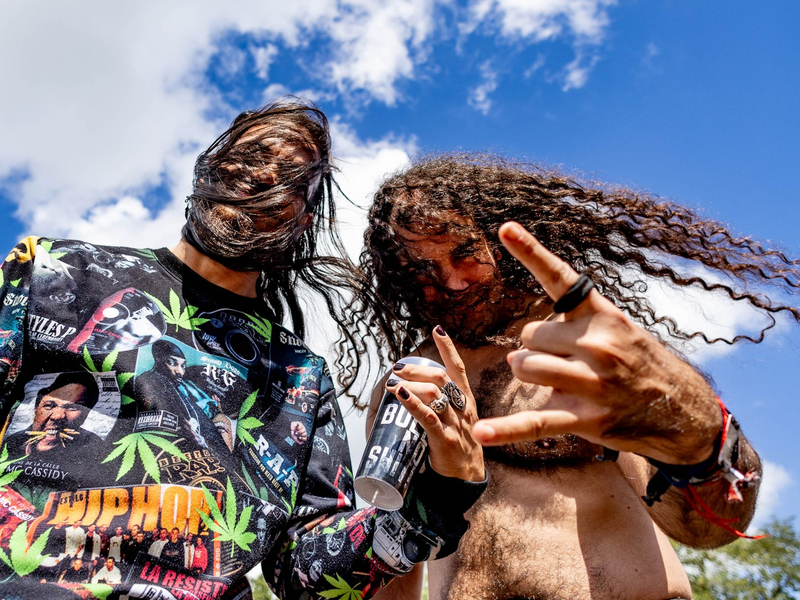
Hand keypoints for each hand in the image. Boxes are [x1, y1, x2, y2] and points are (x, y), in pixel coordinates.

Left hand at [385, 327, 484, 480]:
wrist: (467, 480)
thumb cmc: (458, 446)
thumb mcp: (456, 419)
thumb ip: (440, 403)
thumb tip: (410, 388)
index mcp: (466, 400)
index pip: (458, 368)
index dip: (448, 348)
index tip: (437, 329)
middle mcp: (463, 408)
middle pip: (440, 378)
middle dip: (416, 369)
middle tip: (396, 367)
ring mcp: (456, 424)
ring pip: (434, 394)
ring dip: (410, 384)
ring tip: (392, 382)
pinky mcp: (447, 441)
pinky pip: (429, 418)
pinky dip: (413, 404)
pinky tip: (400, 395)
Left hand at [472, 221, 721, 463]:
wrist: (682, 410)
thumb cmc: (638, 363)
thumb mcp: (617, 330)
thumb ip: (567, 329)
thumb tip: (516, 358)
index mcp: (603, 315)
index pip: (561, 277)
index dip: (530, 251)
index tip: (504, 228)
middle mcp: (598, 344)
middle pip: (529, 336)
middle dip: (539, 349)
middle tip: (571, 362)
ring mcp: (592, 383)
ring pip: (524, 368)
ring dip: (532, 375)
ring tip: (562, 384)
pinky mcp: (585, 418)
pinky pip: (535, 422)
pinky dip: (506, 430)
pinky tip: (482, 434)